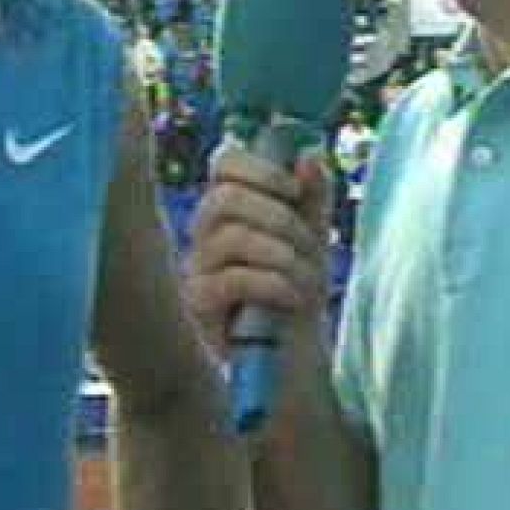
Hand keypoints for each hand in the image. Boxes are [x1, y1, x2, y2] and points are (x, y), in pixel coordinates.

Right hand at [185, 140, 333, 358]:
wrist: (295, 356)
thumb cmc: (298, 291)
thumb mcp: (313, 236)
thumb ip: (312, 193)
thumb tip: (308, 154)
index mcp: (229, 206)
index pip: (225, 162)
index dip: (260, 168)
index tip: (295, 190)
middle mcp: (204, 232)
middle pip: (224, 198)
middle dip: (279, 218)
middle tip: (309, 245)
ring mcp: (196, 268)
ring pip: (231, 238)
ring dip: (282, 255)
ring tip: (306, 278)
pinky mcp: (199, 304)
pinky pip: (231, 279)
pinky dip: (273, 284)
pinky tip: (292, 299)